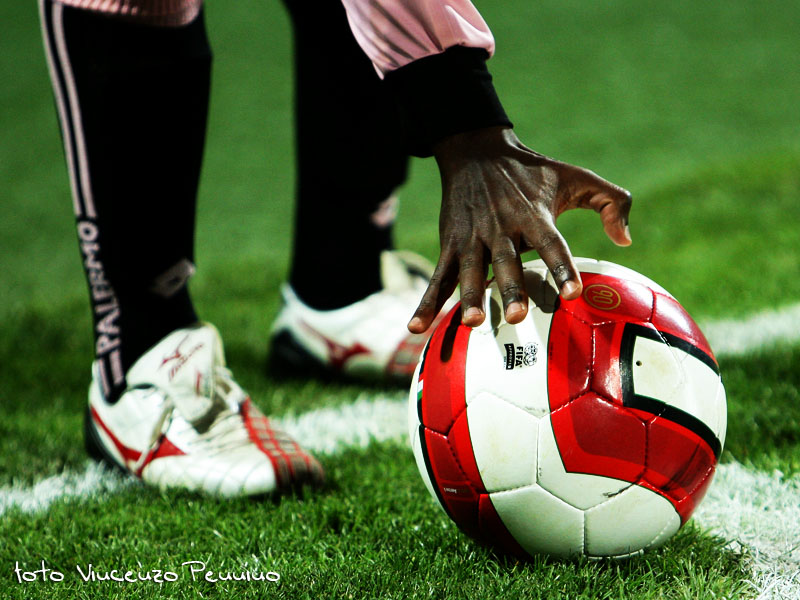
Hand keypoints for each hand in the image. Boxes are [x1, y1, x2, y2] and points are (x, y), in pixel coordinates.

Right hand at [407, 126, 631, 332]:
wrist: (476, 150)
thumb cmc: (532, 171)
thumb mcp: (576, 177)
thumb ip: (611, 202)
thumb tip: (626, 240)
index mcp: (533, 214)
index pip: (551, 243)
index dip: (562, 267)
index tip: (574, 293)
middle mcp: (502, 227)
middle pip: (507, 261)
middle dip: (510, 288)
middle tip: (517, 316)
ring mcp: (472, 237)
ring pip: (470, 271)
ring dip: (469, 297)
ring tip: (472, 323)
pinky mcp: (450, 244)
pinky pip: (438, 277)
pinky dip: (427, 302)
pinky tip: (416, 328)